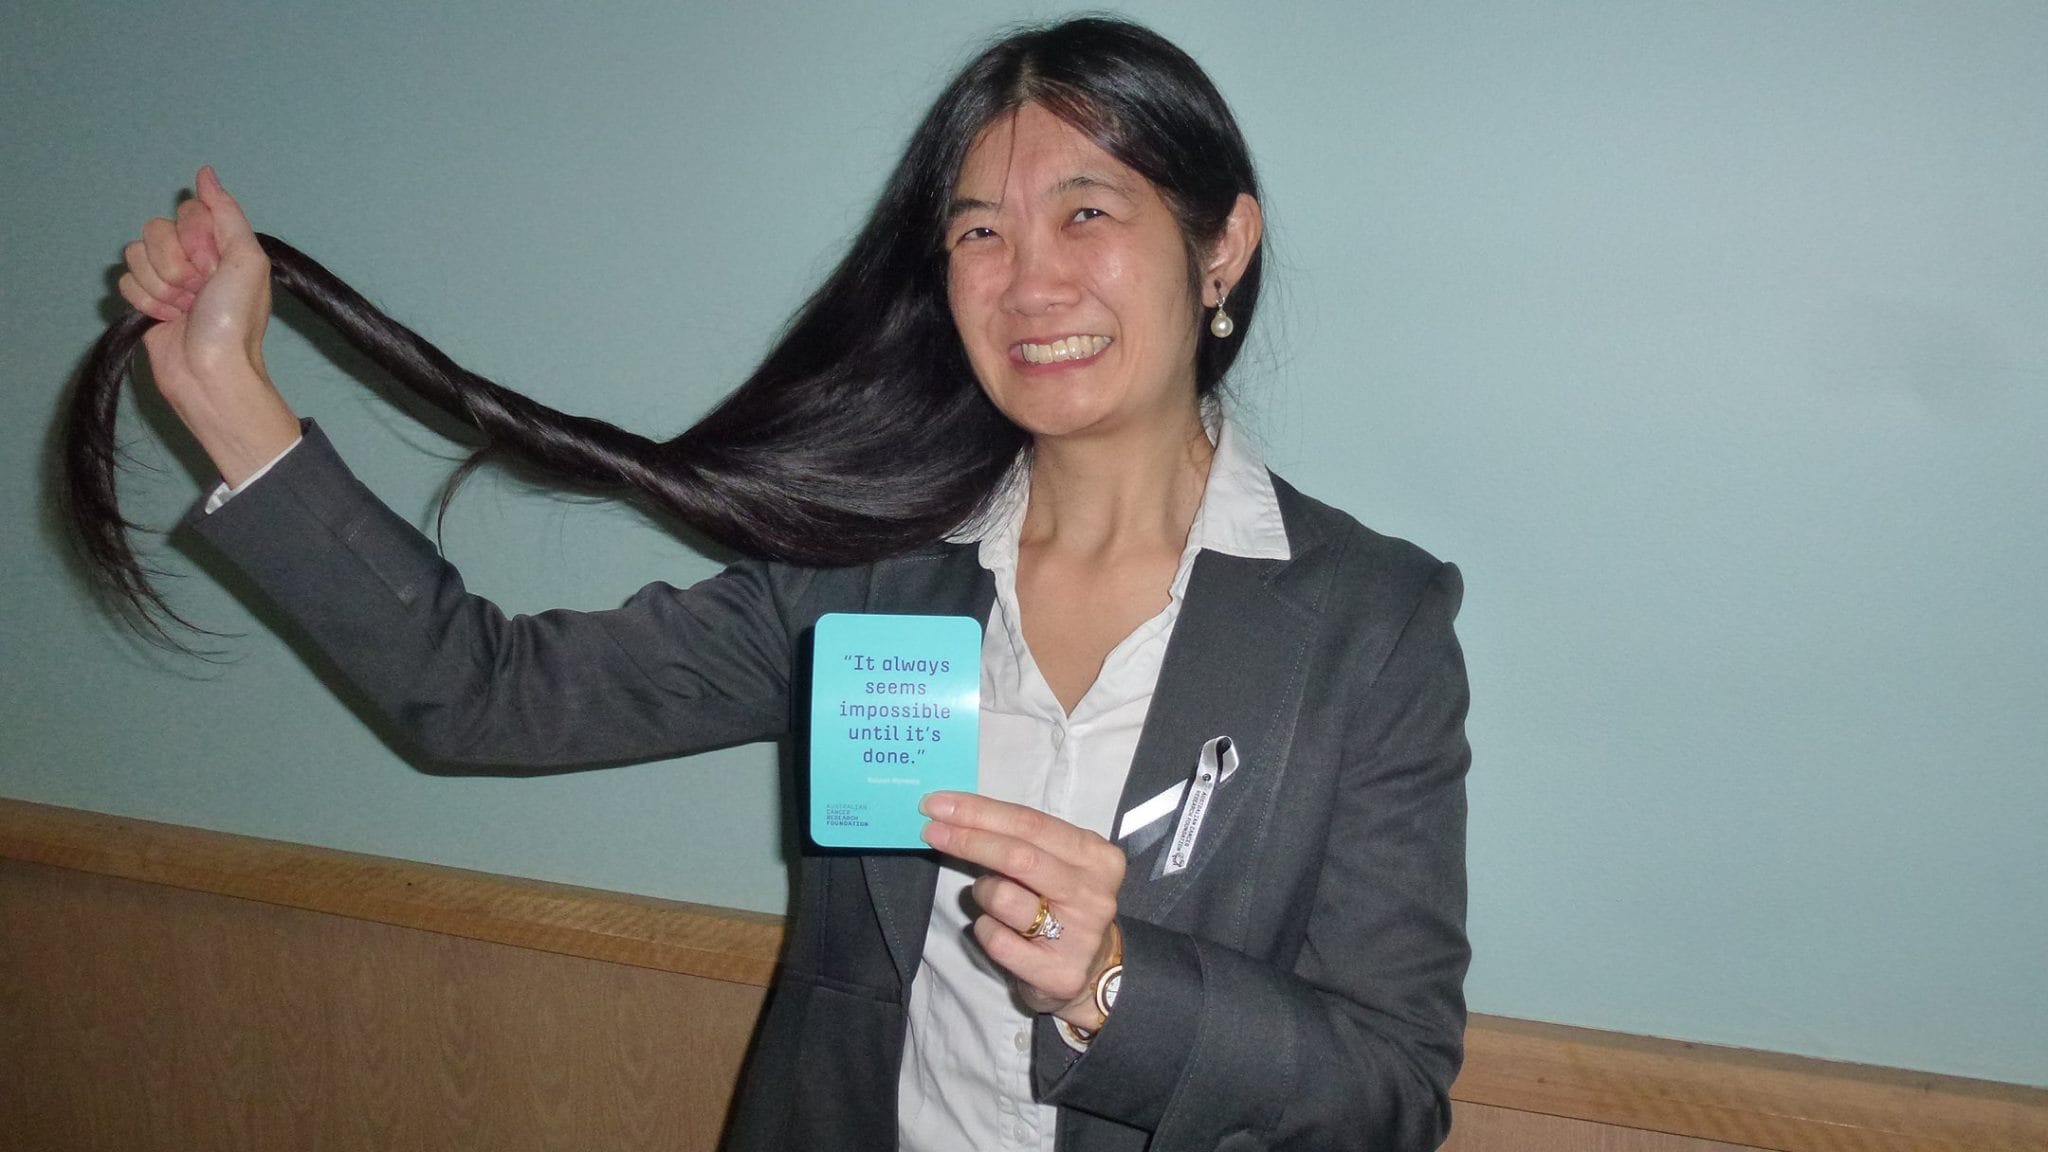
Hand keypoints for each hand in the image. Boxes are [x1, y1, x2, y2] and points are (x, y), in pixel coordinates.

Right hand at [117, 166, 298, 485]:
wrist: (209, 373)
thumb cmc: (233, 320)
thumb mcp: (246, 260)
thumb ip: (226, 213)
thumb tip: (205, 173)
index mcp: (222, 245)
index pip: (188, 211)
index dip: (193, 237)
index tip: (211, 266)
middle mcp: (194, 258)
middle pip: (156, 230)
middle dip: (174, 264)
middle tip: (197, 292)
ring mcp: (168, 280)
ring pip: (136, 254)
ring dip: (160, 286)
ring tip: (184, 310)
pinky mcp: (146, 301)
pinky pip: (126, 281)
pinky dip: (145, 302)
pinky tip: (166, 320)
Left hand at [920, 792, 1126, 1029]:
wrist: (1090, 971)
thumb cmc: (1061, 904)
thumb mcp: (1054, 864)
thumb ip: (1020, 840)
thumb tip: (955, 813)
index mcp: (1096, 856)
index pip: (1031, 823)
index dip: (980, 811)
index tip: (938, 804)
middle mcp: (1093, 893)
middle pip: (1018, 856)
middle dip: (968, 839)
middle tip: (931, 831)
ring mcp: (1081, 935)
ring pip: (1003, 898)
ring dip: (982, 892)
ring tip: (993, 898)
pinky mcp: (1059, 972)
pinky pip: (997, 940)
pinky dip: (986, 929)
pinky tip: (1001, 931)